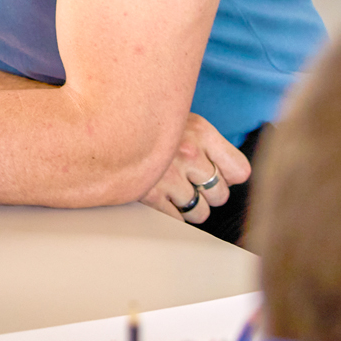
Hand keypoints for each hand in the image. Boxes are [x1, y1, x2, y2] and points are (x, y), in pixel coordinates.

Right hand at [139, 113, 251, 228]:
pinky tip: (161, 200)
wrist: (101, 124)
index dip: (228, 176)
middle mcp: (188, 153)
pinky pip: (177, 221)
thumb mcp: (181, 119)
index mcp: (201, 132)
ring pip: (200, 212)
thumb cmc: (144, 123)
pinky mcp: (148, 195)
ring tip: (174, 193)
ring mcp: (168, 176)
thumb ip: (207, 143)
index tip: (217, 175)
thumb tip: (233, 175)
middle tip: (190, 184)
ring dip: (189, 208)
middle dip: (206, 194)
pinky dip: (172, 216)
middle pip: (220, 195)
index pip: (239, 171)